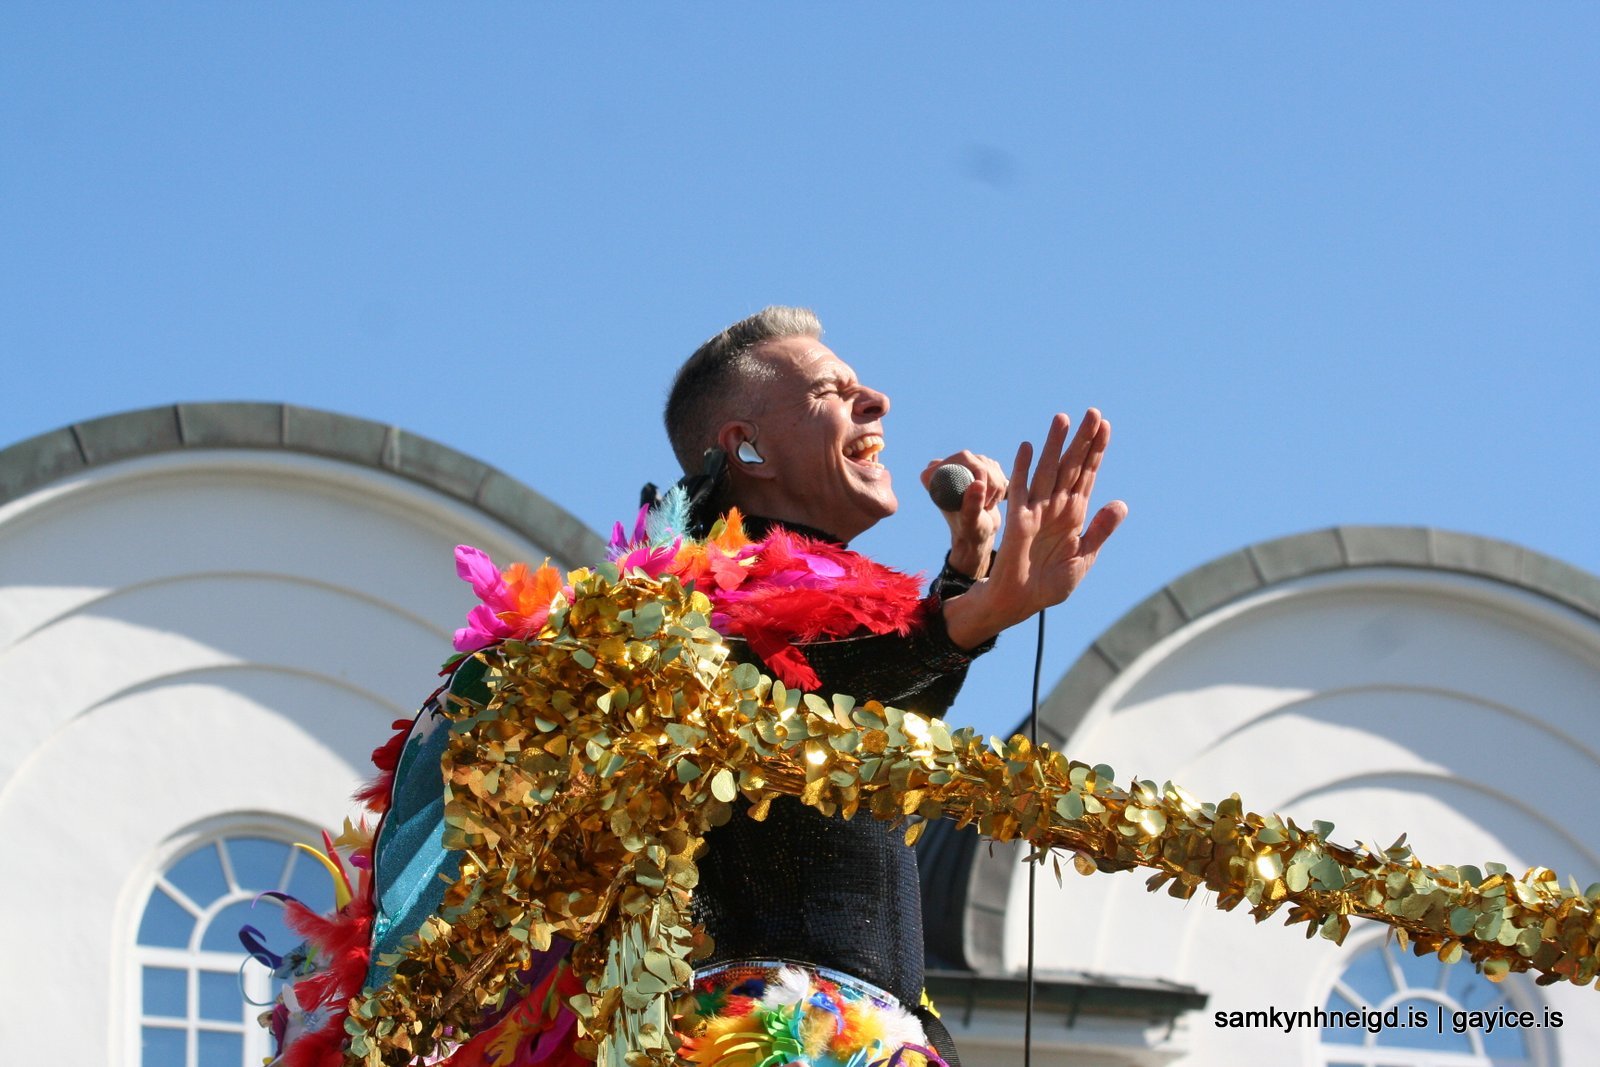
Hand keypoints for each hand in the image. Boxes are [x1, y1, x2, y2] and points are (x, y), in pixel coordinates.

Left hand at [920, 451, 1007, 578]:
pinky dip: (1000, 483)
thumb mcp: (970, 522)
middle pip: (976, 460)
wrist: (977, 536)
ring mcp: (960, 468)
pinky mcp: (974, 470)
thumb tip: (978, 484)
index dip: (978, 473)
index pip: (961, 459)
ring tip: (988, 505)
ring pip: (987, 463)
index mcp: (933, 476)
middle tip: (986, 504)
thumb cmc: (969, 532)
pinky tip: (993, 499)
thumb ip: (971, 507)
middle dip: (989, 482)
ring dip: (996, 485)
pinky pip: (994, 466)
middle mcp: (944, 468)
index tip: (982, 498)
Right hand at [943, 410, 1126, 649]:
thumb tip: (1121, 504)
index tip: (1105, 426)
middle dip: (1082, 440)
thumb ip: (1100, 531)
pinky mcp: (1017, 521)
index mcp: (1075, 515)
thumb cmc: (1050, 585)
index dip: (1096, 451)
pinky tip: (1027, 447)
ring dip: (1055, 445)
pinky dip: (1022, 469)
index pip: (1088, 475)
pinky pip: (1020, 490)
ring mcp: (1036, 511)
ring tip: (1062, 418)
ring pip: (1048, 470)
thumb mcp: (1083, 559)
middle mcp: (1057, 507)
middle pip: (1072, 466)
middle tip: (1093, 412)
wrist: (1020, 603)